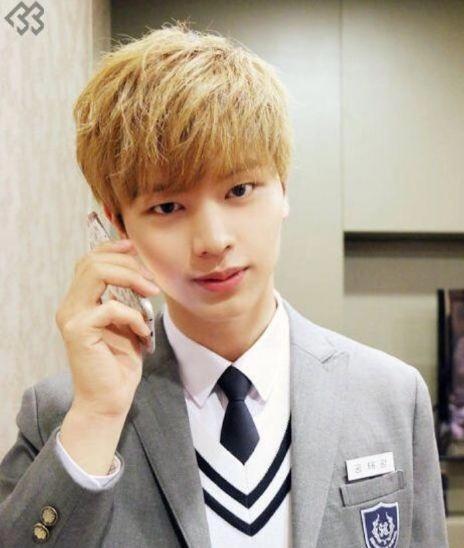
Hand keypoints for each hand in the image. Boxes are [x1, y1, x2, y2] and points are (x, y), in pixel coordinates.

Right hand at [55, 239, 159, 418]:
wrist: (110, 399)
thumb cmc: (120, 363)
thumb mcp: (127, 323)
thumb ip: (127, 298)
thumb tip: (142, 272)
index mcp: (80, 301)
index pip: (88, 261)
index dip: (112, 249)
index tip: (136, 248)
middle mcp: (70, 305)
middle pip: (92, 261)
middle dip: (127, 263)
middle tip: (151, 279)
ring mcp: (71, 317)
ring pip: (96, 274)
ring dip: (130, 277)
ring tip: (151, 292)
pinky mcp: (78, 332)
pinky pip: (111, 308)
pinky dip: (133, 315)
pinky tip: (143, 330)